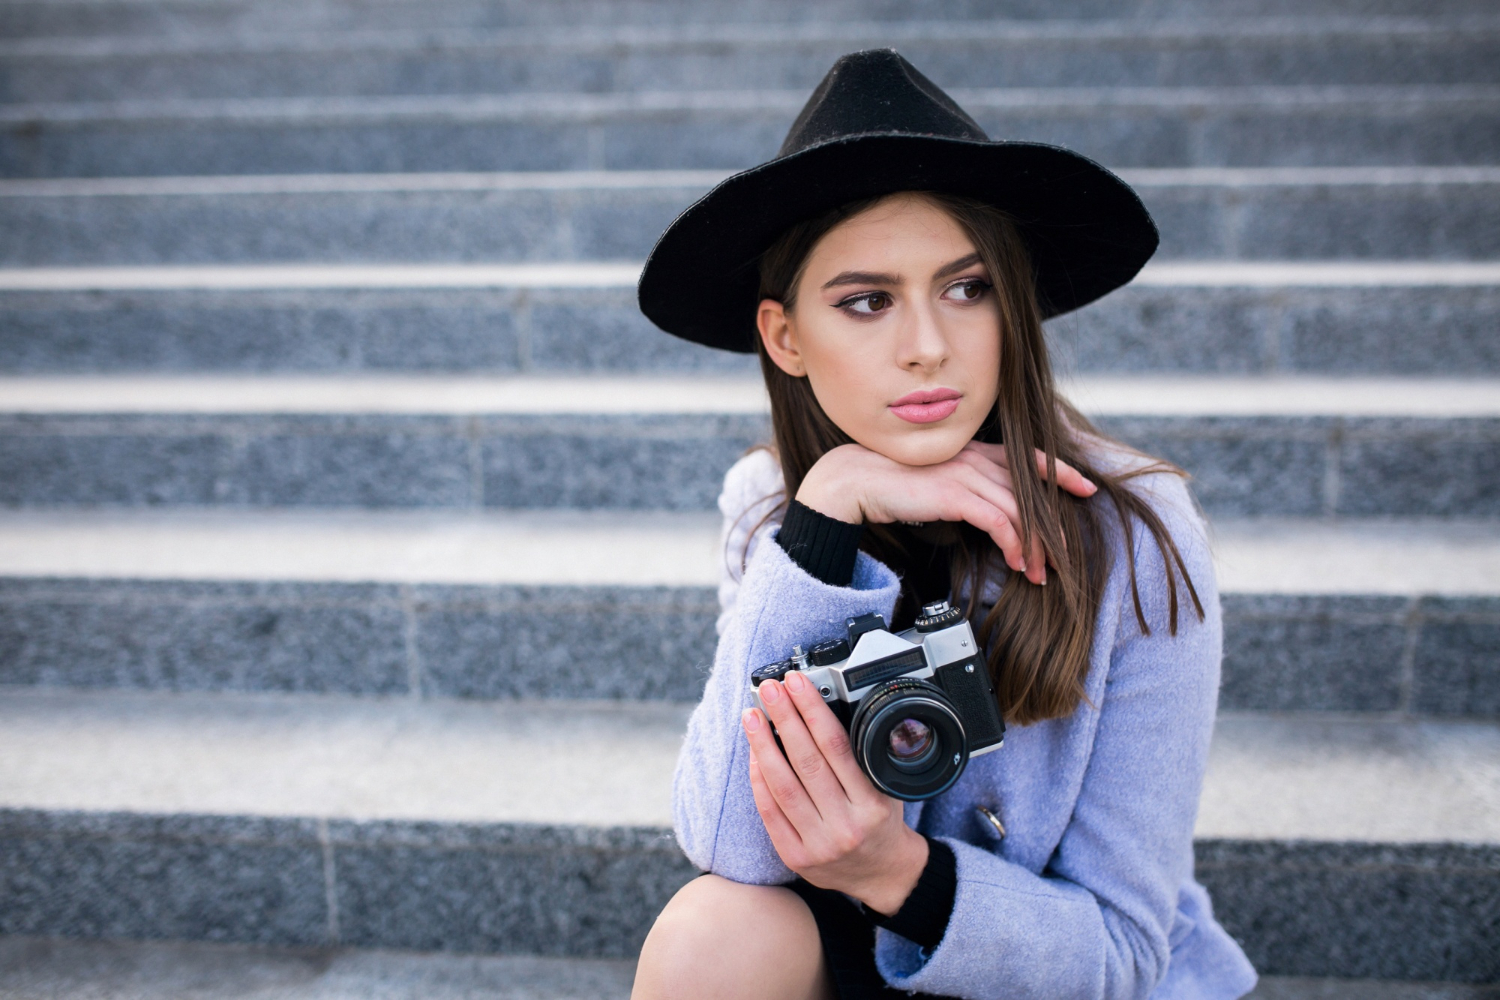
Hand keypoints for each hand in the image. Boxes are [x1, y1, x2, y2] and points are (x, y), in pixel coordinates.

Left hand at [743, 670, 928, 915]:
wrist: (883, 875)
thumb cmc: (882, 823)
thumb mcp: (888, 788)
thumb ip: (863, 757)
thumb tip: (826, 711)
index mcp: (872, 804)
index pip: (837, 747)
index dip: (813, 710)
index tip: (798, 684)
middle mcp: (845, 825)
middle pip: (806, 762)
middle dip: (785, 719)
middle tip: (770, 690)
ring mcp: (818, 844)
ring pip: (783, 786)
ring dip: (763, 745)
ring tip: (752, 716)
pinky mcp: (795, 857)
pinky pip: (770, 813)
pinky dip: (759, 780)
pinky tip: (753, 754)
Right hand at [795, 441, 1096, 584]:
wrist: (858, 480)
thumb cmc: (896, 485)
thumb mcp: (941, 482)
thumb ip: (967, 488)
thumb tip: (989, 512)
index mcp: (976, 451)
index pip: (1031, 458)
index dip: (1062, 472)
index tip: (1086, 488)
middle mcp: (977, 458)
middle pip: (1032, 491)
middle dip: (1054, 527)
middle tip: (1066, 557)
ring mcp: (967, 474)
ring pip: (1021, 510)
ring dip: (1037, 546)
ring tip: (1043, 574)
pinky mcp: (955, 494)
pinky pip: (999, 521)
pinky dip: (1014, 544)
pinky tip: (1018, 563)